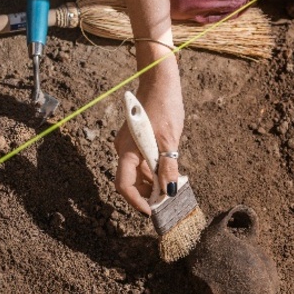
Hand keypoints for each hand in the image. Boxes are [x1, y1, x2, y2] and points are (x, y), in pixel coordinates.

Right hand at [113, 58, 183, 214]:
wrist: (159, 81)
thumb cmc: (163, 106)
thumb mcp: (169, 139)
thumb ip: (168, 166)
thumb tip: (169, 190)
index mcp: (127, 150)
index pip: (123, 185)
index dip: (135, 201)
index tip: (151, 211)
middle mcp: (123, 149)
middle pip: (129, 181)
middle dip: (145, 195)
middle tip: (165, 203)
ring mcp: (128, 145)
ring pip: (136, 173)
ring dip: (150, 184)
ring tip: (169, 190)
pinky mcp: (136, 140)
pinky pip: (141, 162)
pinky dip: (152, 171)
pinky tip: (166, 174)